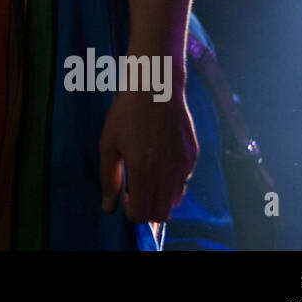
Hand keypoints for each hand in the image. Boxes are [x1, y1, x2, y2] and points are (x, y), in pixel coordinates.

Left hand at [99, 85, 197, 223]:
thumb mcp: (109, 144)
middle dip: (146, 209)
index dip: (131, 212)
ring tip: (146, 175)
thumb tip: (108, 207)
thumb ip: (109, 179)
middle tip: (134, 191)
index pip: (142, 214)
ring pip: (175, 200)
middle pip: (161, 214)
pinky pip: (183, 181)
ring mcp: (184, 167)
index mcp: (145, 174)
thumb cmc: (126, 113)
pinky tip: (160, 160)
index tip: (124, 199)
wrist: (156, 87)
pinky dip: (172, 182)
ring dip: (160, 197)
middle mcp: (168, 175)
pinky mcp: (193, 156)